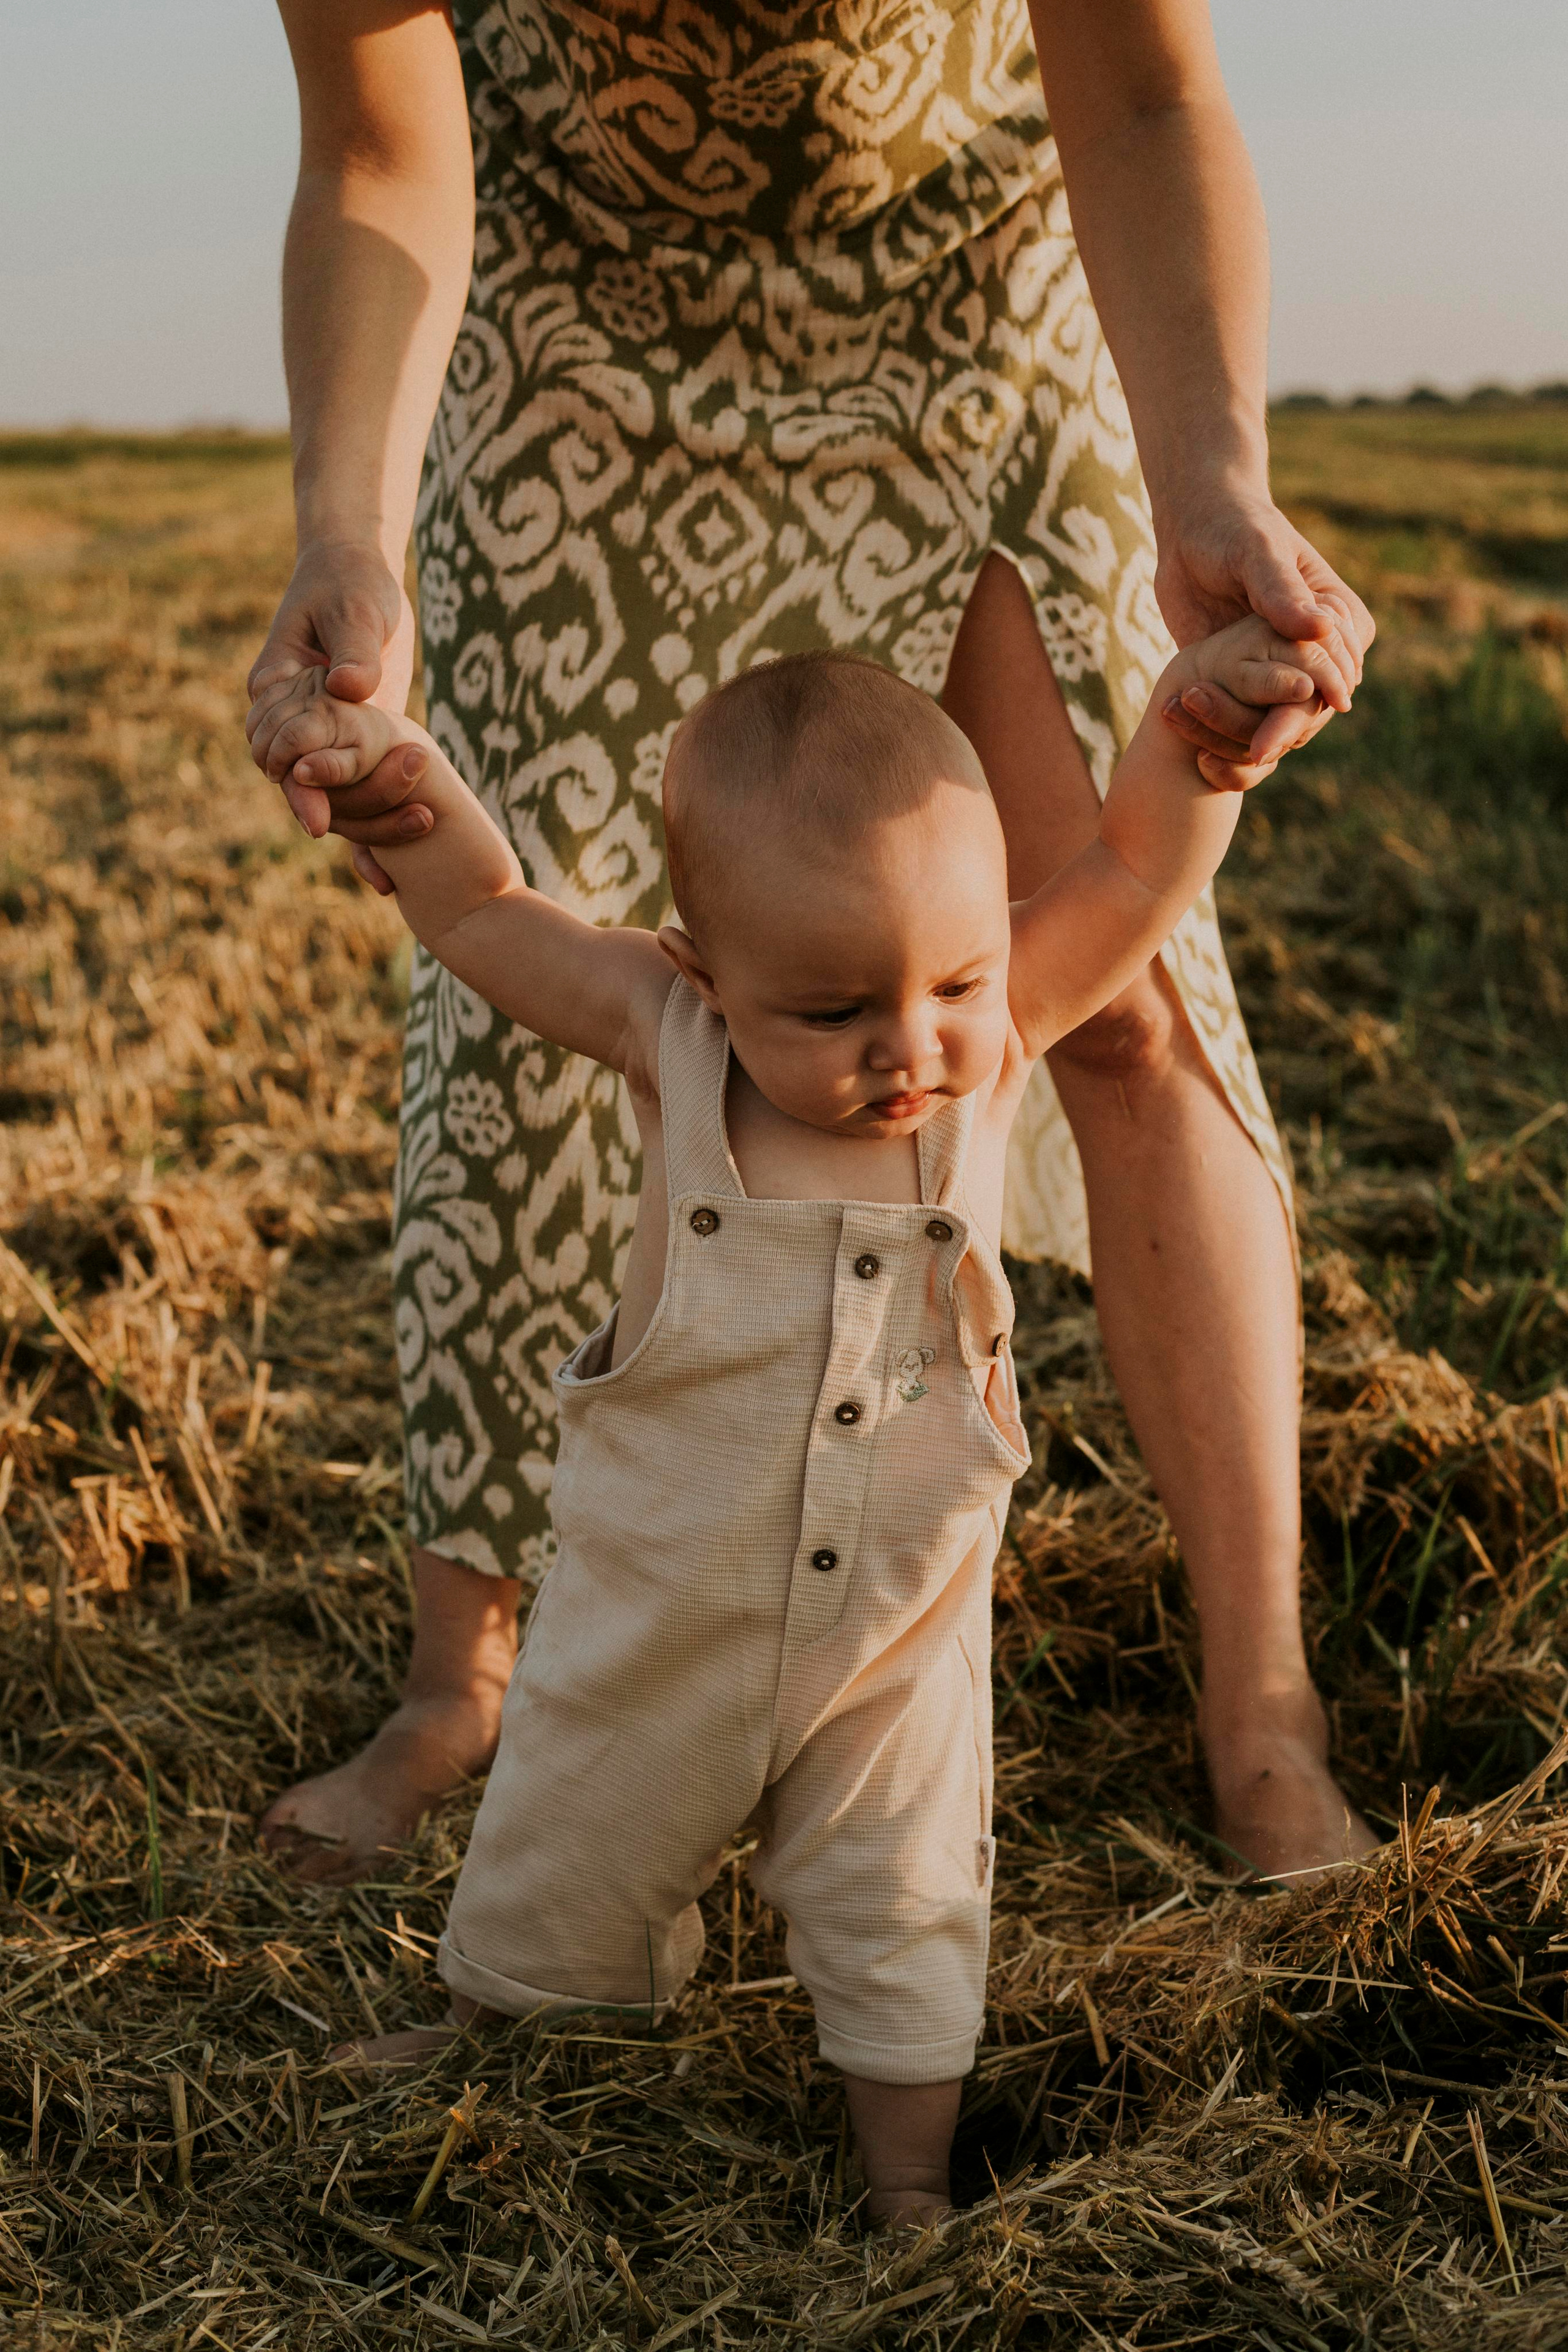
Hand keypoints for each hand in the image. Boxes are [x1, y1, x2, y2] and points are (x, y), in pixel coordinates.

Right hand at [246, 538, 414, 838]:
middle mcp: (290, 720)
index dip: (298, 786)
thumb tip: (351, 689)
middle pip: (300, 783)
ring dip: (362, 829)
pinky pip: (356, 797)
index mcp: (275, 685)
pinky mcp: (355, 748)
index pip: (276, 748)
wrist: (360, 578)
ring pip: (328, 799)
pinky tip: (389, 880)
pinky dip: (371, 835)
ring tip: (400, 862)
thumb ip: (354, 649)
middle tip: (382, 840)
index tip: (317, 819)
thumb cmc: (352, 583)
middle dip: (332, 815)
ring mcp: (323, 738)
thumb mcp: (356, 609)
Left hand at [1155, 491, 1374, 785]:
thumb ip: (1282, 590)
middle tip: (1250, 756)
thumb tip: (1320, 630)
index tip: (1280, 736)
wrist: (1194, 537)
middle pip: (1310, 711)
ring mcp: (1285, 674)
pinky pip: (1247, 728)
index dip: (1309, 709)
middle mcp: (1322, 654)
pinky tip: (1202, 758)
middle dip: (1278, 734)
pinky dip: (1227, 745)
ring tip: (1210, 752)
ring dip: (1245, 741)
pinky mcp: (1250, 688)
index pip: (1336, 677)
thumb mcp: (1256, 553)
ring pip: (1279, 727)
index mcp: (1342, 620)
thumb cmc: (1233, 531)